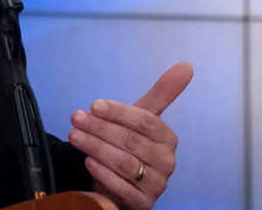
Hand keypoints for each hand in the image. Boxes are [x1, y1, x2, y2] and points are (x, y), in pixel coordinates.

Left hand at [68, 62, 193, 209]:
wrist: (123, 183)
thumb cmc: (132, 146)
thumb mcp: (142, 119)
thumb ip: (162, 93)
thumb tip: (187, 65)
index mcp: (168, 139)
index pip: (145, 122)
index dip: (119, 112)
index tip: (94, 105)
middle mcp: (166, 162)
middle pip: (131, 141)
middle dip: (100, 128)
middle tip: (76, 118)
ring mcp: (155, 185)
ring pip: (124, 163)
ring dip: (96, 148)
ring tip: (75, 136)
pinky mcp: (142, 204)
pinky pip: (121, 188)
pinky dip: (102, 173)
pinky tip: (87, 161)